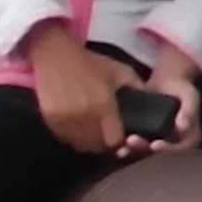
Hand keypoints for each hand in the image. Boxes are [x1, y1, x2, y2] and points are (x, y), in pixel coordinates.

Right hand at [25, 23, 134, 156]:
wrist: (55, 54)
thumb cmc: (91, 62)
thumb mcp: (120, 71)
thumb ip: (138, 87)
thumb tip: (151, 102)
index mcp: (104, 105)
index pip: (114, 140)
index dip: (119, 142)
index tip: (120, 137)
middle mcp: (85, 115)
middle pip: (97, 146)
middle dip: (104, 144)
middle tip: (106, 136)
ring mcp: (66, 119)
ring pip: (80, 145)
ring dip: (88, 143)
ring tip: (92, 132)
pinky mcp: (50, 119)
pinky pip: (64, 139)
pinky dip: (72, 137)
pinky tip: (77, 128)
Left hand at [134, 38, 201, 153]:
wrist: (164, 81)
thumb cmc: (180, 87)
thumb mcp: (189, 95)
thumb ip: (189, 109)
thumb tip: (182, 127)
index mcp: (188, 136)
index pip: (180, 148)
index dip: (167, 149)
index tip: (155, 145)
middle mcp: (173, 142)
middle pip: (159, 150)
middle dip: (144, 148)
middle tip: (131, 140)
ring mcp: (157, 139)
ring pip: (145, 149)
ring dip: (132, 148)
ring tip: (123, 141)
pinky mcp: (143, 135)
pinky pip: (135, 143)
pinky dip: (125, 144)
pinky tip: (117, 141)